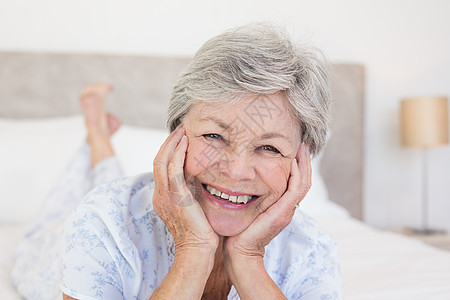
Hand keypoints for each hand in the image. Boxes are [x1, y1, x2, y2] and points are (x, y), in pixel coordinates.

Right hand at [152, 127, 218, 254]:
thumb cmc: (200, 233)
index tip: (181, 138)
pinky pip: (173, 169)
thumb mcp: (192, 208)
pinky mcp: (176, 197)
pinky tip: (185, 142)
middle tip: (180, 128)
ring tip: (182, 130)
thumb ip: (190, 192)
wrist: (198, 251)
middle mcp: (160, 195)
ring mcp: (165, 196)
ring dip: (172, 143)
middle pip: (158, 160)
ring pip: (162, 161)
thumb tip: (199, 177)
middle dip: (169, 142)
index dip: (169, 151)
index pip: (161, 167)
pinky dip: (177, 153)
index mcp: (162, 198)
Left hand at [223, 143, 311, 258]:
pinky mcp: (284, 212)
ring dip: (304, 164)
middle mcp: (288, 207)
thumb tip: (238, 177)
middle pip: (304, 179)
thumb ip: (249, 194)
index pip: (296, 181)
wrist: (240, 249)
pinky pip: (296, 189)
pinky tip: (293, 160)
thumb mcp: (247, 206)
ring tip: (302, 147)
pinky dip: (297, 174)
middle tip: (303, 143)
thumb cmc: (239, 228)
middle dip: (304, 160)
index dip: (298, 165)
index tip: (294, 148)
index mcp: (282, 205)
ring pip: (304, 182)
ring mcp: (288, 210)